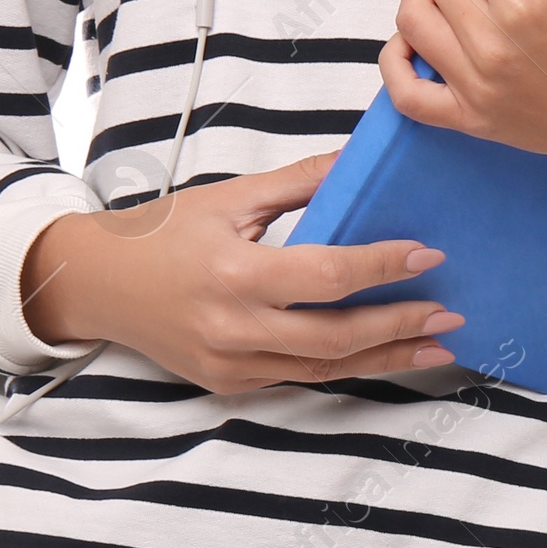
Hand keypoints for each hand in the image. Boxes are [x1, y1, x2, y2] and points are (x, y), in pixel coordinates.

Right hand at [19, 152, 463, 394]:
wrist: (95, 285)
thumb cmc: (160, 232)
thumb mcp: (228, 198)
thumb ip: (299, 183)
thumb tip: (357, 163)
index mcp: (234, 273)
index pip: (328, 276)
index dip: (384, 267)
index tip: (430, 255)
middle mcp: (233, 328)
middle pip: (336, 336)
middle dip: (400, 325)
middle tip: (451, 313)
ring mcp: (231, 365)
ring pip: (325, 368)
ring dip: (387, 357)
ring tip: (437, 345)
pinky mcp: (230, 384)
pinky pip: (299, 377)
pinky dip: (345, 365)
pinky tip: (383, 352)